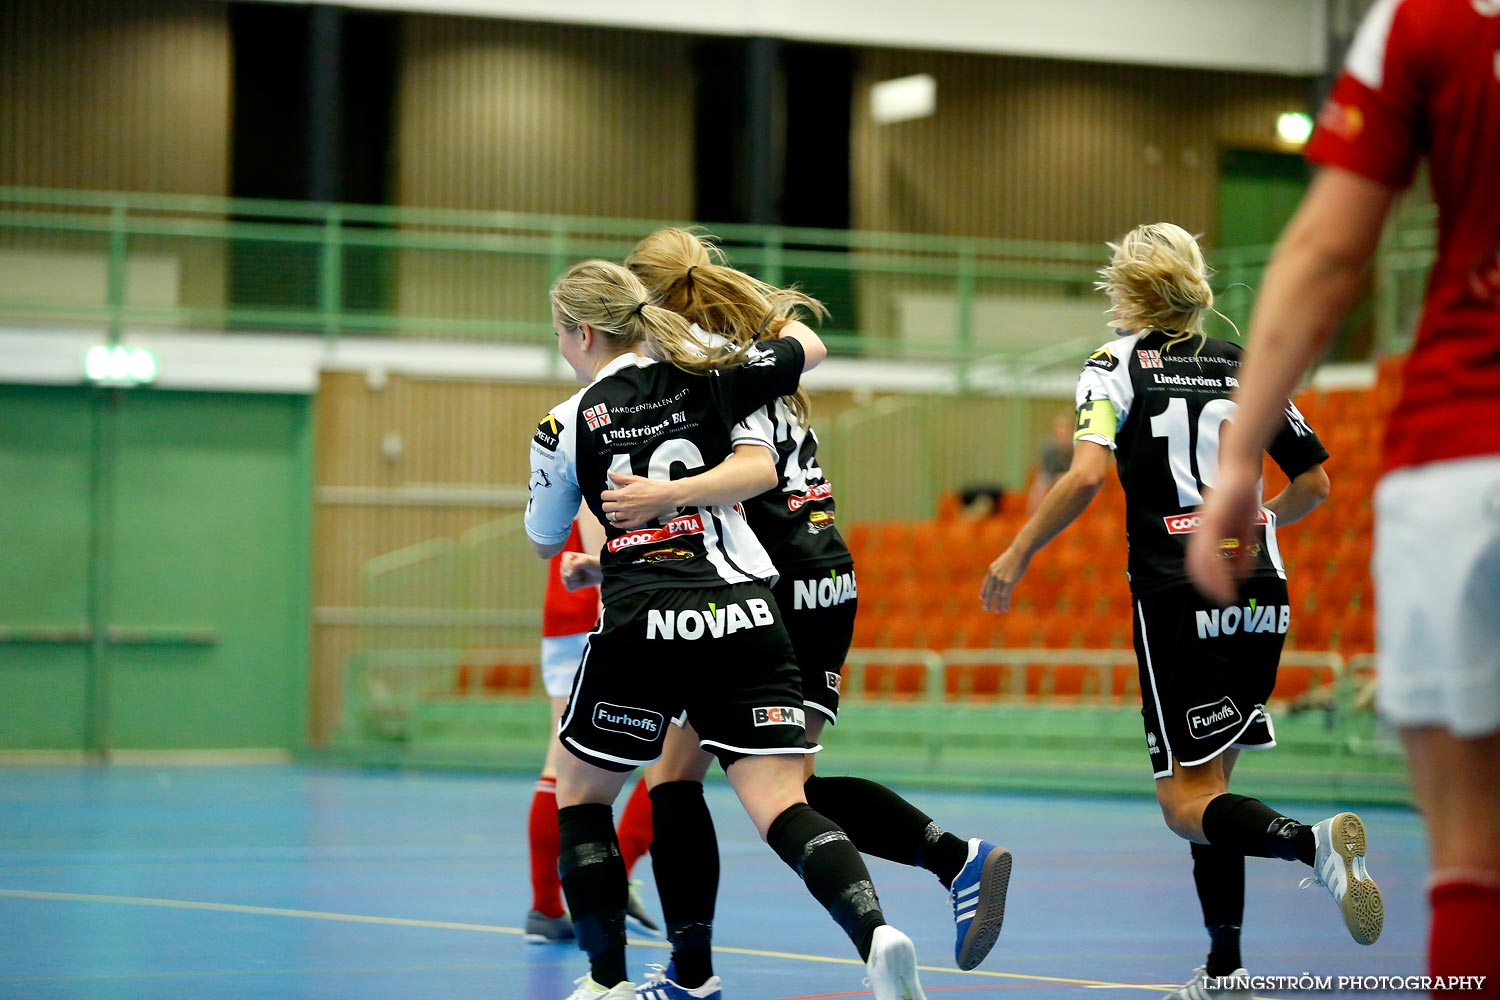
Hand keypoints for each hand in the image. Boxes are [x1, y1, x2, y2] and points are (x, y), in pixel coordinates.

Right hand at [559, 551, 601, 590]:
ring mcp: (567, 575)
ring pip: (566, 582)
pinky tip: (581, 581)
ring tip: (581, 576)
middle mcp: (565, 566)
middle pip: (564, 575)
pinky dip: (577, 586)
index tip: (581, 565)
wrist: (602, 572)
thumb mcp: (585, 561)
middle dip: (575, 575)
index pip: (564, 566)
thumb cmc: (594, 564)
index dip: (572, 568)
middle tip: (582, 572)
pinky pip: (569, 588)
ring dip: (576, 581)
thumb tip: (567, 575)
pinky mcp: (571, 583)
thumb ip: (574, 565)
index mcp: (567, 557)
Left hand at [600, 473, 680, 529]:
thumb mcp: (635, 479)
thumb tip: (610, 473)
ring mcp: (629, 515)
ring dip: (610, 513)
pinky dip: (616, 523)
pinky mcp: (635, 522)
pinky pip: (620, 525)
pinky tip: (616, 520)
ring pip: (611, 517)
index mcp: (622, 494)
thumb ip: (620, 478)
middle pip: (605, 507)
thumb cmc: (652, 487)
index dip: (606, 494)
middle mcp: (624, 506)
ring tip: (614, 510)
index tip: (609, 493)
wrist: (665, 496)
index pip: (604, 496)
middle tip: (611, 501)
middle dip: (607, 503)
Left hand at [980, 549, 1028, 612]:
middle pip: (989, 591)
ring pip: (997, 596)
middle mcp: (994, 575)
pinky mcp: (1008, 583)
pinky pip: (1005, 596)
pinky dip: (1005, 603)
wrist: (1020, 551)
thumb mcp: (1006, 561)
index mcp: (992, 569)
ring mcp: (1000, 579)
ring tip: (997, 611)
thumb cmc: (1016, 554)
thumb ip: (1003, 568)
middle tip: (985, 608)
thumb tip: (1005, 571)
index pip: (986, 583)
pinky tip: (1006, 609)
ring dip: (998, 605)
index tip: (981, 597)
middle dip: (987, 600)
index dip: (984, 591)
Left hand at [1185, 461, 1260, 604]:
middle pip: (1197, 567)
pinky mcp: (1212, 520)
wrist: (1240, 470)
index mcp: (1206, 535)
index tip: (1218, 597)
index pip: (1200, 565)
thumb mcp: (1244, 530)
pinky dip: (1218, 564)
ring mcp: (1205, 526)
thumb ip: (1242, 551)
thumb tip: (1240, 576)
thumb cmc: (1241, 499)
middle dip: (1208, 586)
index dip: (1208, 582)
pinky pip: (1210, 547)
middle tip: (1221, 602)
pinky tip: (1228, 576)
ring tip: (1223, 596)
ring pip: (1201, 561)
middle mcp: (1202, 532)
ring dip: (1213, 581)